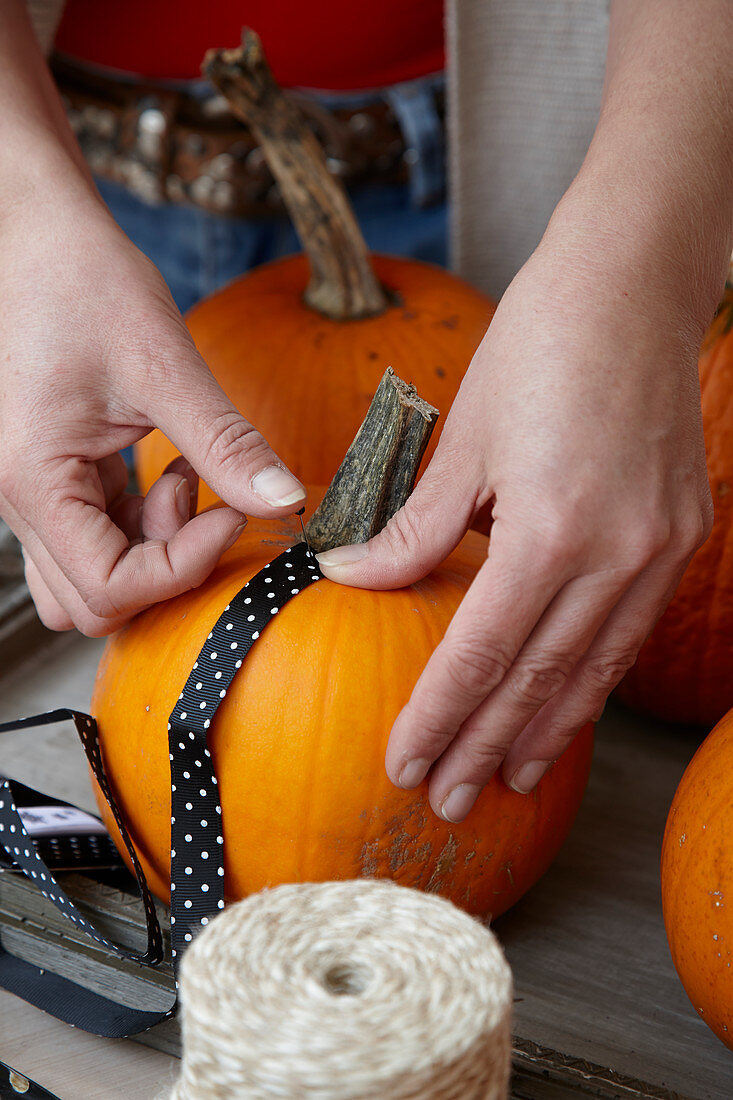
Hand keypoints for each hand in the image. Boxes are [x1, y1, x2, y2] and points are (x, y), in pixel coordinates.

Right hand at [0, 189, 304, 634]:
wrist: (33, 234)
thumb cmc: (83, 282)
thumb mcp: (163, 364)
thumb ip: (226, 443)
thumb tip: (286, 501)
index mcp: (33, 480)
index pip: (109, 587)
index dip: (184, 567)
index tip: (231, 514)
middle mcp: (16, 501)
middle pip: (94, 600)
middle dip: (166, 565)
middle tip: (205, 498)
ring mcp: (27, 494)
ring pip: (88, 578)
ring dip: (149, 552)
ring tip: (183, 481)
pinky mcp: (48, 479)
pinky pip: (91, 538)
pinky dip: (139, 525)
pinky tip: (171, 469)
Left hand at [316, 238, 712, 820]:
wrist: (634, 284)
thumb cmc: (538, 345)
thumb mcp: (463, 438)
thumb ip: (415, 529)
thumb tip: (352, 581)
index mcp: (552, 528)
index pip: (483, 653)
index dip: (441, 715)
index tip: (405, 763)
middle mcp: (619, 553)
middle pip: (540, 678)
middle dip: (488, 746)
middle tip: (447, 801)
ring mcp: (661, 548)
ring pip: (594, 667)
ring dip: (548, 730)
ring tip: (510, 778)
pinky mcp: (682, 534)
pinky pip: (627, 630)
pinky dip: (591, 678)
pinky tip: (565, 705)